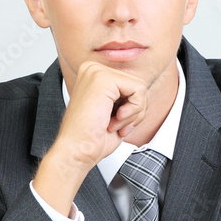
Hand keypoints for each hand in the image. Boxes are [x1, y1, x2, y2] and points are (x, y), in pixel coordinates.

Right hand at [34, 61, 148, 214]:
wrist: (77, 151)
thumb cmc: (93, 138)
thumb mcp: (115, 111)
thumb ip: (128, 97)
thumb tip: (143, 91)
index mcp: (95, 75)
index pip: (132, 85)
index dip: (132, 108)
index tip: (116, 122)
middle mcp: (93, 69)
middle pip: (138, 84)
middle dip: (135, 111)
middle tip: (116, 124)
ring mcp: (96, 71)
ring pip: (140, 87)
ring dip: (133, 113)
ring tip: (113, 123)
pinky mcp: (103, 78)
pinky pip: (138, 90)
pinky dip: (133, 111)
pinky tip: (115, 119)